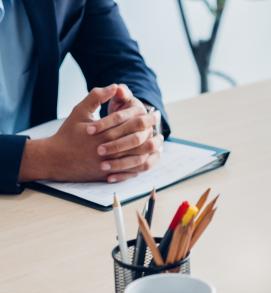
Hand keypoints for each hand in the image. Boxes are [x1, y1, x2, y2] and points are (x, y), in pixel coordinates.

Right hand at [19, 84, 149, 182]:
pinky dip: (143, 164)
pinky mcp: (109, 175)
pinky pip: (132, 172)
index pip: (133, 124)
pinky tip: (149, 157)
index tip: (156, 113)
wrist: (55, 159)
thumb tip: (115, 86)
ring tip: (159, 142)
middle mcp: (109, 150)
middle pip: (139, 141)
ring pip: (138, 158)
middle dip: (152, 132)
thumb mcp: (80, 111)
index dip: (147, 118)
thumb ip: (96, 97)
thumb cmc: (68, 134)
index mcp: (104, 133)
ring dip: (151, 149)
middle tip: (160, 128)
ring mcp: (109, 164)